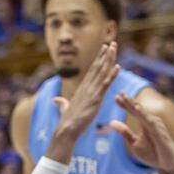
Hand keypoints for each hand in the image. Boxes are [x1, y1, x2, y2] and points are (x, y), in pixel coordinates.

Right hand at [48, 42, 119, 157]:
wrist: (66, 131)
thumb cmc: (66, 122)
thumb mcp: (64, 109)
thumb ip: (61, 103)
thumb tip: (55, 100)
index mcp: (81, 89)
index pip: (91, 71)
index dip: (98, 59)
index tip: (104, 49)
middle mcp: (86, 88)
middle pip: (97, 67)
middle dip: (105, 55)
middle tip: (112, 43)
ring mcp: (91, 93)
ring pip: (102, 72)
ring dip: (109, 59)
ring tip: (115, 48)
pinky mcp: (95, 100)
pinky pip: (105, 85)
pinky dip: (112, 75)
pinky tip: (118, 66)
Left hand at [110, 93, 173, 173]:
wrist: (167, 166)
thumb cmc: (153, 154)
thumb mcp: (134, 143)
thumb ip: (125, 133)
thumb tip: (111, 122)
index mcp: (145, 123)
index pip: (134, 111)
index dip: (125, 104)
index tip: (115, 97)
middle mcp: (152, 122)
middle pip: (139, 110)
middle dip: (130, 102)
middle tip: (120, 93)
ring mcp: (158, 127)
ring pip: (145, 114)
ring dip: (136, 107)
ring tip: (127, 99)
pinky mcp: (162, 134)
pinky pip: (153, 124)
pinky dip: (146, 117)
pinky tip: (139, 112)